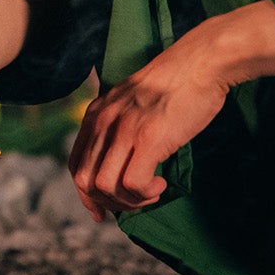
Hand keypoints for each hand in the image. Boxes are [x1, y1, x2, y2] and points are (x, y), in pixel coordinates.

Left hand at [67, 0, 274, 220]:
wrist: (200, 63)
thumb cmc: (175, 85)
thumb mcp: (133, 103)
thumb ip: (120, 127)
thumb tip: (122, 163)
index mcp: (96, 114)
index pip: (75, 165)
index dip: (85, 194)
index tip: (100, 211)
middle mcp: (103, 123)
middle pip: (84, 180)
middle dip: (107, 202)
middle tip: (134, 203)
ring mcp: (123, 131)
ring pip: (105, 186)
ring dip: (128, 200)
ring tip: (151, 192)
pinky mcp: (148, 139)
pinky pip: (132, 184)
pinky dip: (145, 193)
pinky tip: (161, 184)